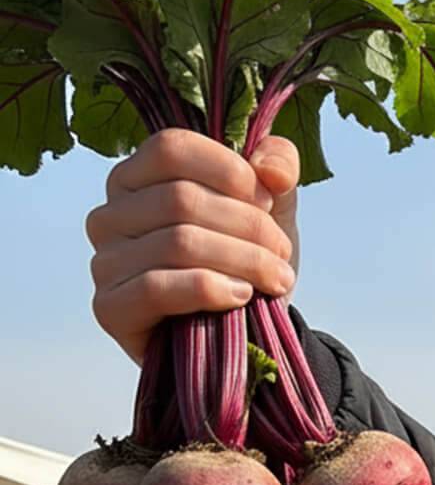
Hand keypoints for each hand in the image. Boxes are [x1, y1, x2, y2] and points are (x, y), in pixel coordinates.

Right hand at [85, 129, 300, 364]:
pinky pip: (157, 288)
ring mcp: (104, 262)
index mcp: (136, 177)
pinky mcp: (110, 308)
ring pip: (178, 243)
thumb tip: (270, 169)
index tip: (270, 202)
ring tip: (275, 279)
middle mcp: (109, 215)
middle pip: (181, 199)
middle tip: (280, 253)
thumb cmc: (246, 261)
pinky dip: (210, 290)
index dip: (230, 171)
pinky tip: (241, 296)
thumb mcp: (273, 206)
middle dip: (249, 227)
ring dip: (243, 261)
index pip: (172, 149)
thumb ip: (278, 165)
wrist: (245, 335)